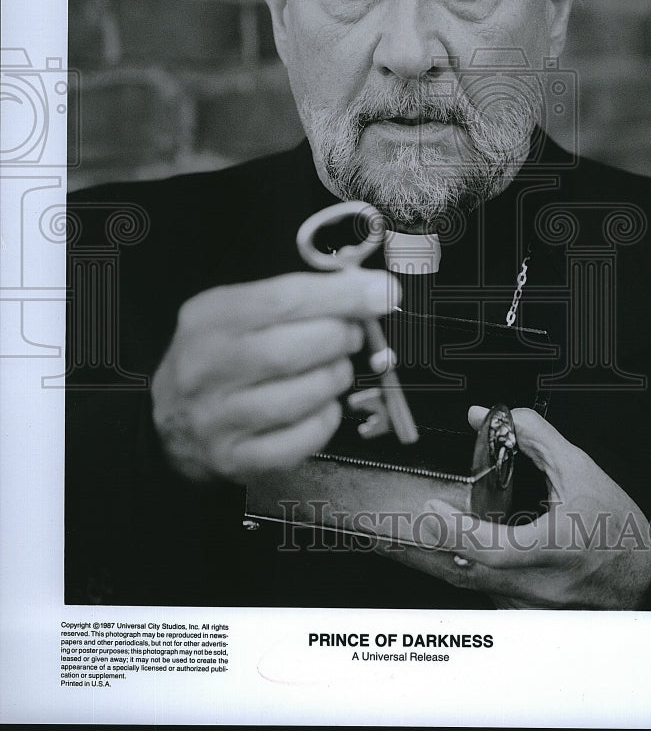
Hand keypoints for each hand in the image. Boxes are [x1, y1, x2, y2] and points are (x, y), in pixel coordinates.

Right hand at [151, 269, 399, 482]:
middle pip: (296, 349)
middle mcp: (208, 368)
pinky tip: (320, 405)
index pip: (285, 299)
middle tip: (350, 334)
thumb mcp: (236, 311)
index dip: (342, 296)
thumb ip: (295, 298)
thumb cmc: (217, 356)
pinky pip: (303, 439)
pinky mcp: (236, 459)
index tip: (383, 292)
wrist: (168, 422)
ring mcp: (219, 418)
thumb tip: (369, 290)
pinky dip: (326, 419)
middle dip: (340, 337)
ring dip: (335, 378)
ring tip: (332, 368)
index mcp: (210, 319)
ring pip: (304, 396)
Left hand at [379, 406, 650, 608]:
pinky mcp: (527, 615)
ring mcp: (532, 605)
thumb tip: (486, 418)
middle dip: (436, 543)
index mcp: (555, 548)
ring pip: (475, 585)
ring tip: (439, 531)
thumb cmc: (614, 525)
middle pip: (470, 570)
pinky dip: (472, 570)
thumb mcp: (578, 469)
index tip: (434, 509)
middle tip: (416, 519)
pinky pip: (487, 594)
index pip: (493, 548)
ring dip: (451, 557)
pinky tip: (469, 552)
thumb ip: (532, 437)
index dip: (456, 530)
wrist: (637, 573)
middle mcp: (542, 584)